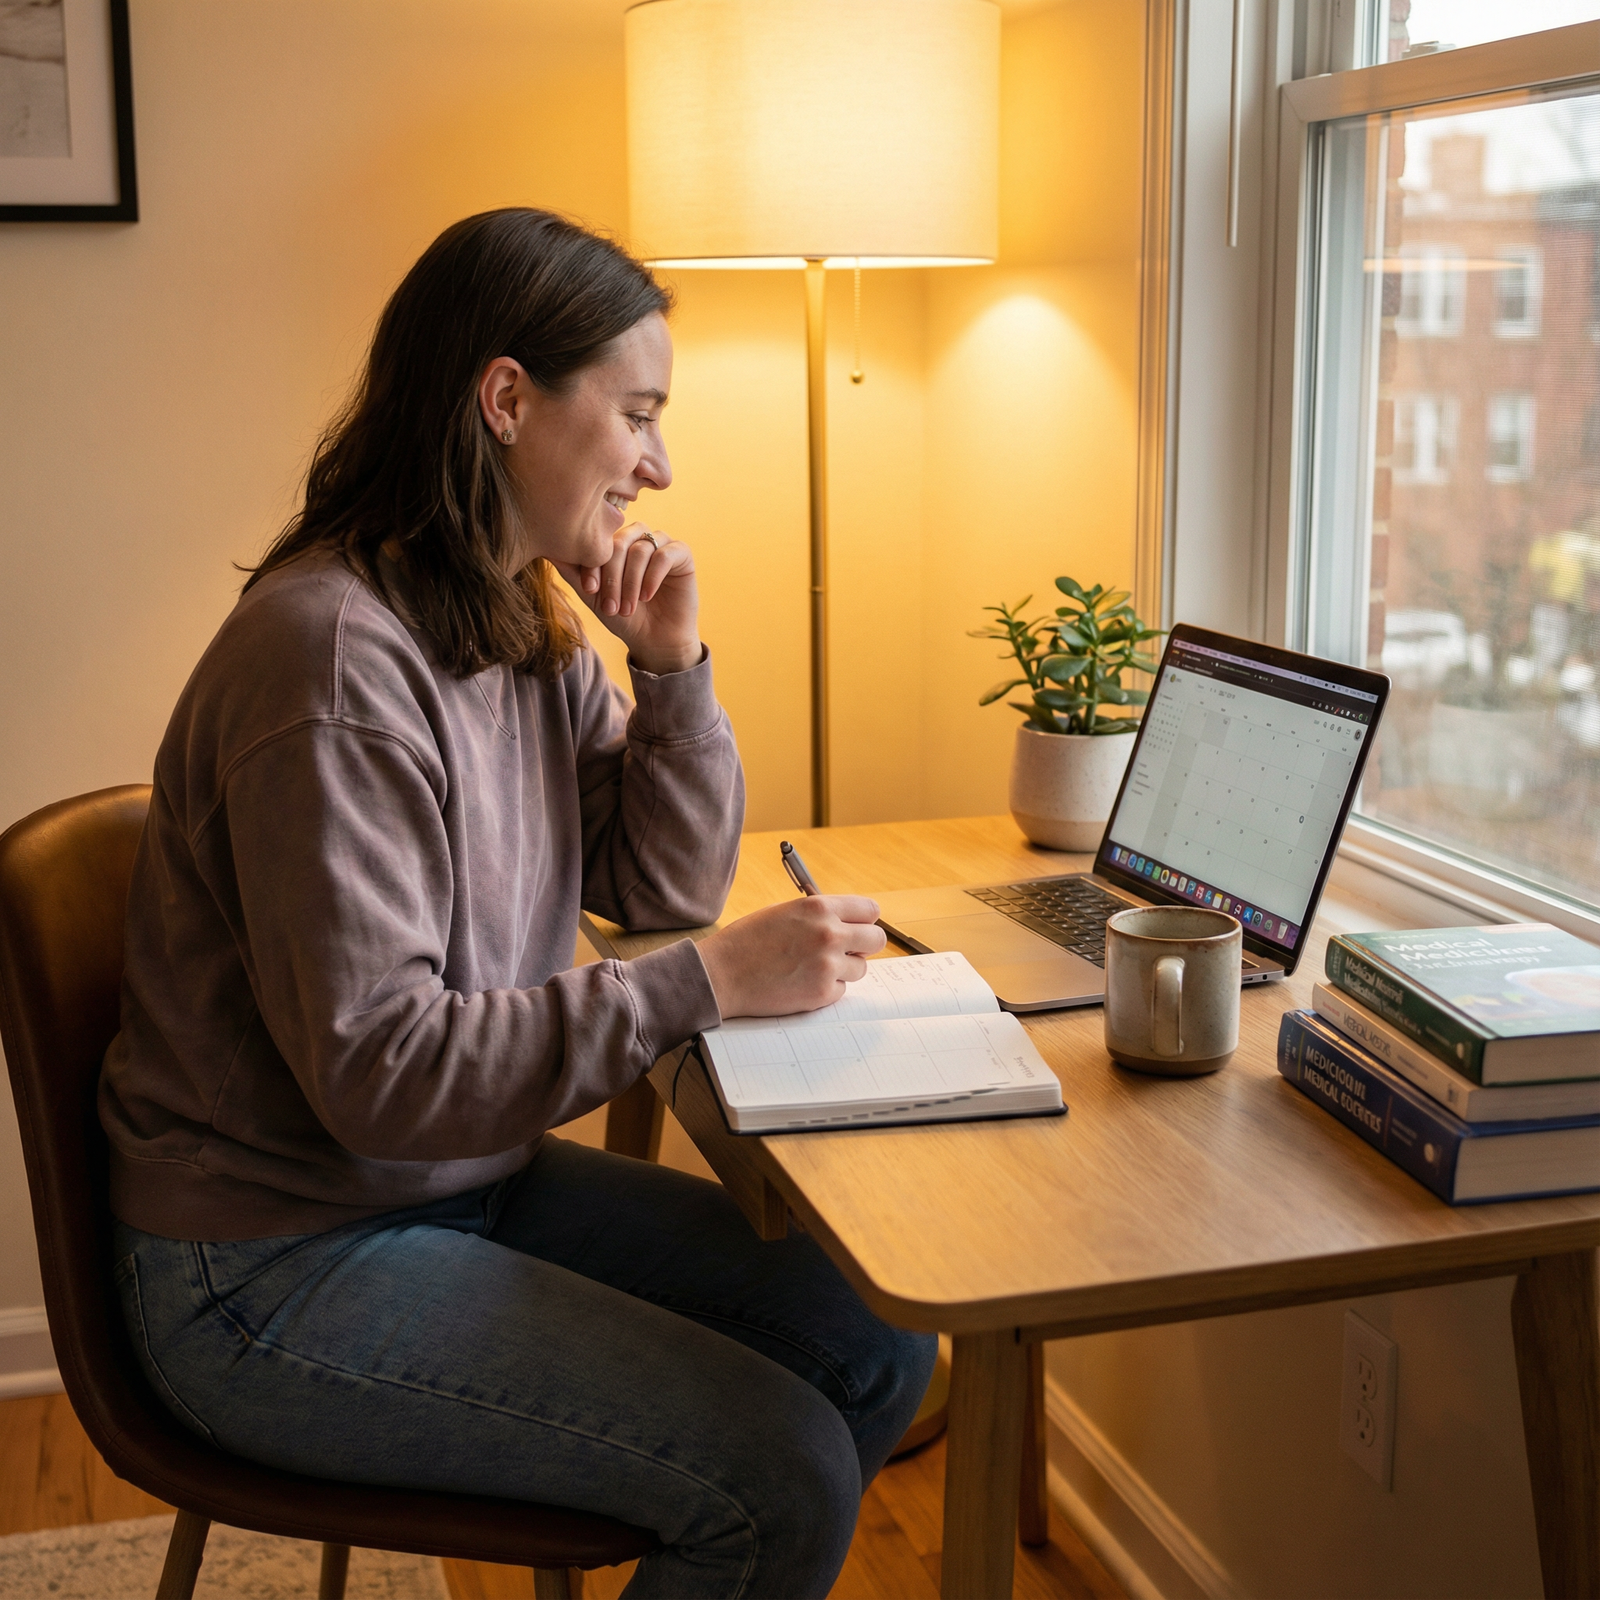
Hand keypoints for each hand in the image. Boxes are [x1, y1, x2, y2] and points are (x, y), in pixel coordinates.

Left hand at [552, 525, 700, 675]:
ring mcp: (661, 543)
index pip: (600, 540)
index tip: (589, 590)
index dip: (593, 564)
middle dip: (612, 576)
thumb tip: (548, 550)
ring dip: (631, 581)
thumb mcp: (594, 596)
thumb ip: (574, 572)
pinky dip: (653, 576)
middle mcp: (638, 537)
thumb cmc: (623, 617)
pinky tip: (647, 596)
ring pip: (641, 549)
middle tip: (610, 606)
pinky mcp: (682, 554)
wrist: (654, 641)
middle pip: (620, 541)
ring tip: (627, 608)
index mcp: (616, 542)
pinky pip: (665, 553)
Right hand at [697, 896, 887, 1018]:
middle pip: (877, 939)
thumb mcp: (785, 912)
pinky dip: (827, 989)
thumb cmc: (747, 941)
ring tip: (812, 968)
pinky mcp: (822, 993)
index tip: (857, 928)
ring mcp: (828, 965)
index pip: (870, 910)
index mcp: (819, 907)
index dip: (864, 920)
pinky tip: (802, 982)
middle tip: (845, 951)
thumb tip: (848, 924)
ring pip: (861, 968)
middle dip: (864, 945)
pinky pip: (842, 990)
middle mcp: (829, 933)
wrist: (721, 974)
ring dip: (843, 969)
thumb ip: (819, 915)